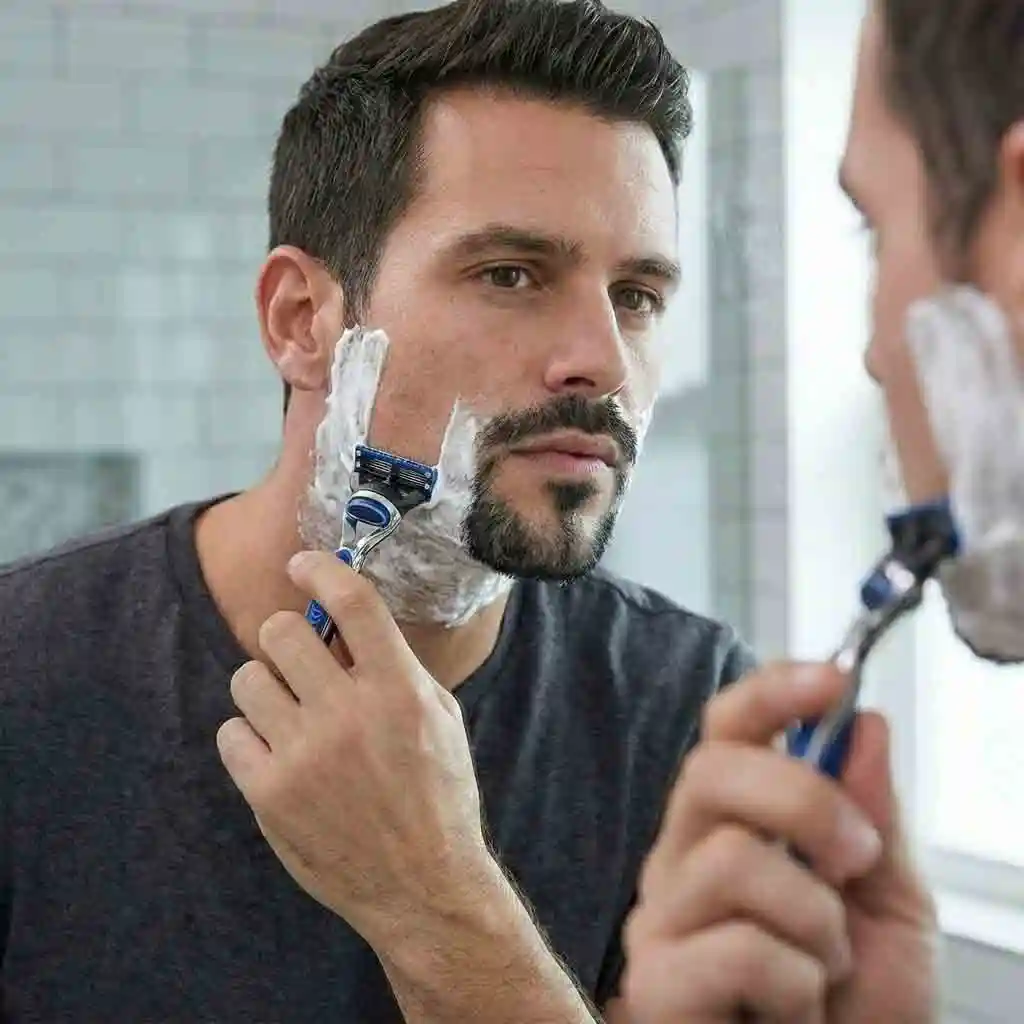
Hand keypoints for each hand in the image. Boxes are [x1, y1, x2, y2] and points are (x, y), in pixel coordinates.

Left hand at [216, 550, 495, 950]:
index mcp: (399, 690)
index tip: (303, 565)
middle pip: (280, 631)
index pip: (352, 602)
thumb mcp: (441, 719)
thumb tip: (349, 625)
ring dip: (267, 687)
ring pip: (248, 678)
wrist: (422, 885)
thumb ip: (397, 668)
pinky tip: (279, 755)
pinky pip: (230, 733)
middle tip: (300, 659)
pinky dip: (250, 738)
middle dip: (287, 638)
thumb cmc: (438, 795)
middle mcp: (348, 714)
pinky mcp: (269, 794)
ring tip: (290, 714)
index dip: (321, 570)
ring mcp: (304, 755)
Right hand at [620, 663, 937, 1023]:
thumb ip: (877, 818)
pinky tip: (793, 1007)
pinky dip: (796, 982)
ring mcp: (661, 917)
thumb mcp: (894, 904)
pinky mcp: (656, 984)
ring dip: (816, 920)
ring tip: (826, 965)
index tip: (834, 679)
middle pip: (712, 771)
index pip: (725, 729)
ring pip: (733, 860)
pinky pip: (738, 949)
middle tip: (855, 859)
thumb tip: (865, 725)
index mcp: (729, 822)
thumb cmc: (859, 1005)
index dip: (771, 694)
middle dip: (805, 802)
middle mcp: (680, 855)